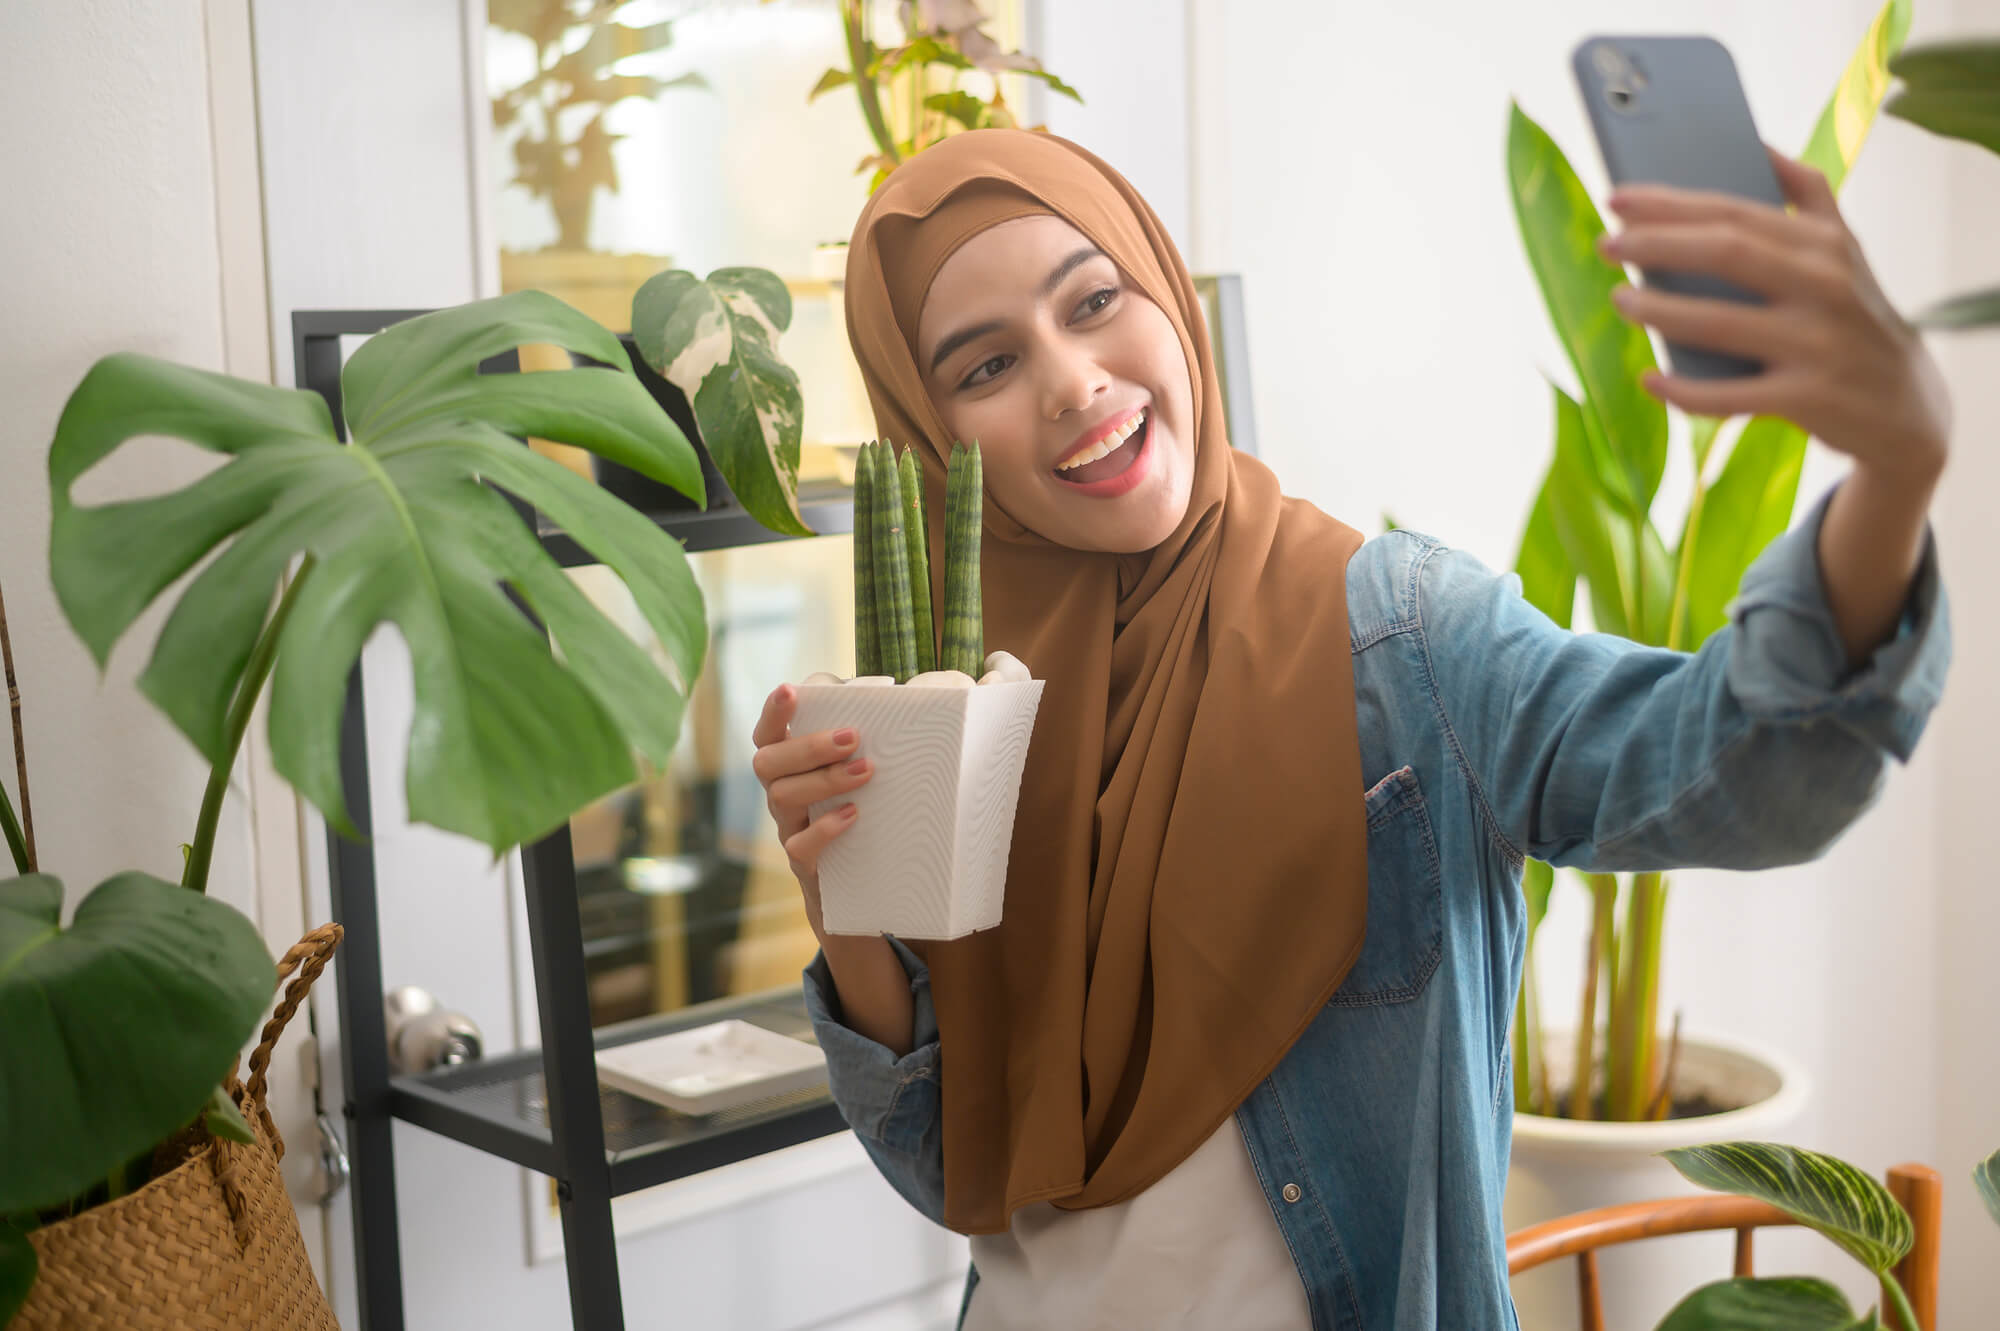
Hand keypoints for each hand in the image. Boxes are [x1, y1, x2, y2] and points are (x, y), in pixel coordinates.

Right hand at [751, 684, 872, 943]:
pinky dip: (825, 827)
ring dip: (824, 778)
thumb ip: (884, 738)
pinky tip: (854, 816)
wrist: (866, 894)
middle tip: (853, 737)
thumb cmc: (874, 816)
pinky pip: (800, 847)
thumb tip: (932, 692)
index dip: (773, 711)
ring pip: (782, 796)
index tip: (792, 689)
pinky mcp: (806, 866)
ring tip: (867, 771)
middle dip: (808, 745)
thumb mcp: (872, 776)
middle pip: (767, 761)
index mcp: (794, 766)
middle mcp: (784, 793)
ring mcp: (791, 829)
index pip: (769, 732)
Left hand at [1599, 145, 1949, 492]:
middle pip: (1726, 253)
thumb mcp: (1845, 250)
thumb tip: (1758, 143)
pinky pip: (1729, 397)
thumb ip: (1808, 195)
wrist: (1906, 405)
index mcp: (1825, 245)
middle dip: (1656, 244)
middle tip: (1606, 244)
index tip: (1617, 198)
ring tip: (1619, 299)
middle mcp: (1825, 287)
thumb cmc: (1854, 317)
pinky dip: (1683, 390)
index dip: (1671, 203)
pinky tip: (1650, 378)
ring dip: (1657, 311)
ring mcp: (1817, 344)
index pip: (1736, 212)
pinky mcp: (1808, 399)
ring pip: (1718, 323)